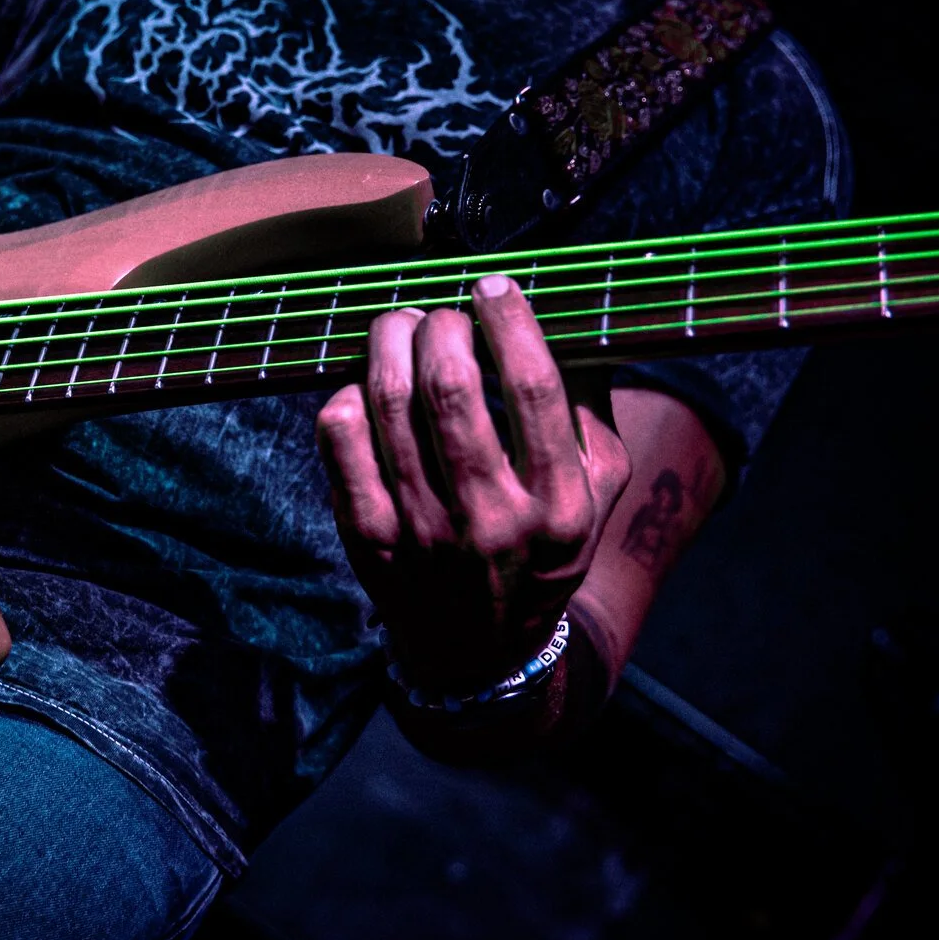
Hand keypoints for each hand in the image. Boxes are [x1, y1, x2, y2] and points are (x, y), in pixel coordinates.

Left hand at [315, 275, 629, 691]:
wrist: (479, 653)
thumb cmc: (544, 549)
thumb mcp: (598, 491)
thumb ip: (590, 407)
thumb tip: (562, 314)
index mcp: (561, 505)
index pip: (532, 388)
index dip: (508, 320)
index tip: (494, 286)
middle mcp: (492, 520)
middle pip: (450, 386)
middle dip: (441, 325)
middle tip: (442, 314)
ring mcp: (422, 532)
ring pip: (389, 402)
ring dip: (390, 342)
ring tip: (402, 327)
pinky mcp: (368, 537)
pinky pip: (340, 439)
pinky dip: (349, 394)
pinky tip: (368, 387)